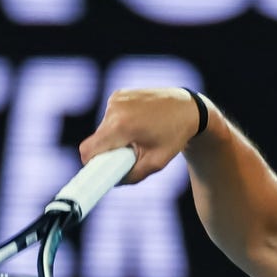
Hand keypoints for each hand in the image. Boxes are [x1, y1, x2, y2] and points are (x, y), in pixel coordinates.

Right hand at [78, 87, 203, 183]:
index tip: (100, 172)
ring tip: (138, 138)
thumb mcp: (156, 163)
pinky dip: (118, 126)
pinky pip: (109, 118)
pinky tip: (137, 126)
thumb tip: (113, 181)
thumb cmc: (175, 136)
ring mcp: (115, 99)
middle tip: (128, 156)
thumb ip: (131, 176)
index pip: (89, 150)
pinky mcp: (118, 95)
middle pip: (96, 141)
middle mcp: (114, 109)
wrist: (187, 108)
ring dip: (114, 139)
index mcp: (121, 126)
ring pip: (102, 130)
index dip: (91, 164)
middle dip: (108, 152)